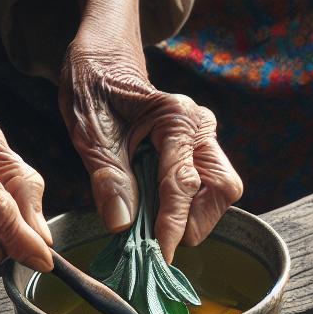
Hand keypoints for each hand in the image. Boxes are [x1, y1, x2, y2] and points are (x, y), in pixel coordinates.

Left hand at [61, 0, 241, 260]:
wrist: (105, 57)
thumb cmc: (94, 86)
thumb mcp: (89, 129)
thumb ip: (107, 176)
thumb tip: (122, 223)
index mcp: (176, 118)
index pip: (182, 183)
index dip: (171, 225)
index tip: (159, 256)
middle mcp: (201, 127)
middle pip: (222, 188)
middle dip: (197, 221)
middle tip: (161, 240)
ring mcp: (206, 138)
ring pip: (222, 190)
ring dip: (196, 216)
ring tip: (158, 226)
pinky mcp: (201, 149)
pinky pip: (209, 186)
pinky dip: (190, 206)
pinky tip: (160, 211)